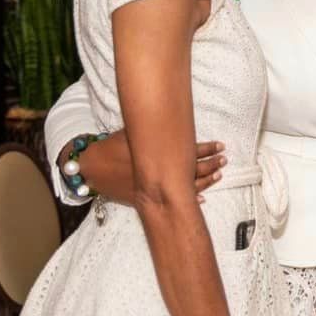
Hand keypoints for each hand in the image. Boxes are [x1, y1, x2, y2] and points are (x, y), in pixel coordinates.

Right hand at [63, 131, 225, 203]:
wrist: (91, 168)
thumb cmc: (112, 146)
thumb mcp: (135, 131)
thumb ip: (155, 128)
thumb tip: (173, 115)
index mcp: (158, 153)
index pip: (191, 150)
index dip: (208, 148)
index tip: (221, 145)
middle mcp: (159, 172)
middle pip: (194, 169)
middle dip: (212, 164)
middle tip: (224, 159)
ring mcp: (154, 187)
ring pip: (187, 186)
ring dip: (205, 180)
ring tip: (219, 174)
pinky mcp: (147, 197)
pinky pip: (173, 200)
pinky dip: (188, 199)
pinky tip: (201, 200)